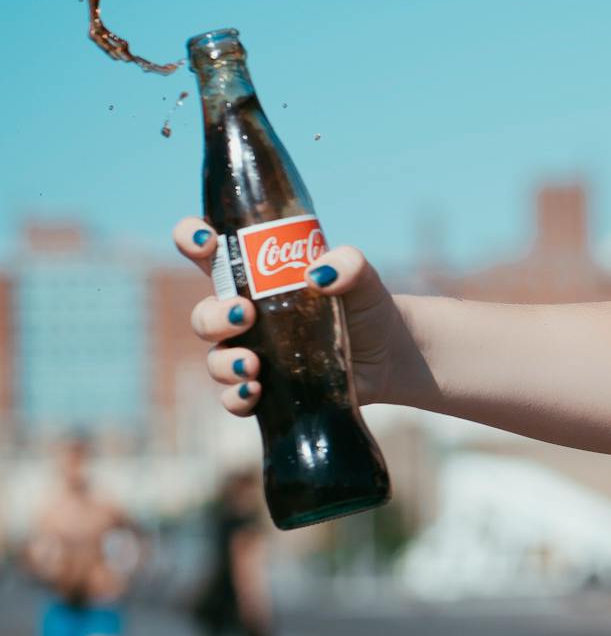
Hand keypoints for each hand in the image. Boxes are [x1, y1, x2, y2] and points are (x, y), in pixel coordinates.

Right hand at [172, 217, 425, 414]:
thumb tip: (321, 273)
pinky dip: (236, 396)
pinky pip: (233, 397)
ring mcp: (254, 352)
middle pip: (204, 315)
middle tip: (245, 314)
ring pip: (214, 358)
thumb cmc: (367, 305)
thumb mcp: (363, 278)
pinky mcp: (267, 387)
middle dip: (213, 316)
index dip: (193, 238)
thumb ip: (349, 264)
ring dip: (224, 362)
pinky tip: (255, 391)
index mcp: (259, 277)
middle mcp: (247, 314)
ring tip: (252, 364)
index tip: (206, 242)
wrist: (391, 354)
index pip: (209, 251)